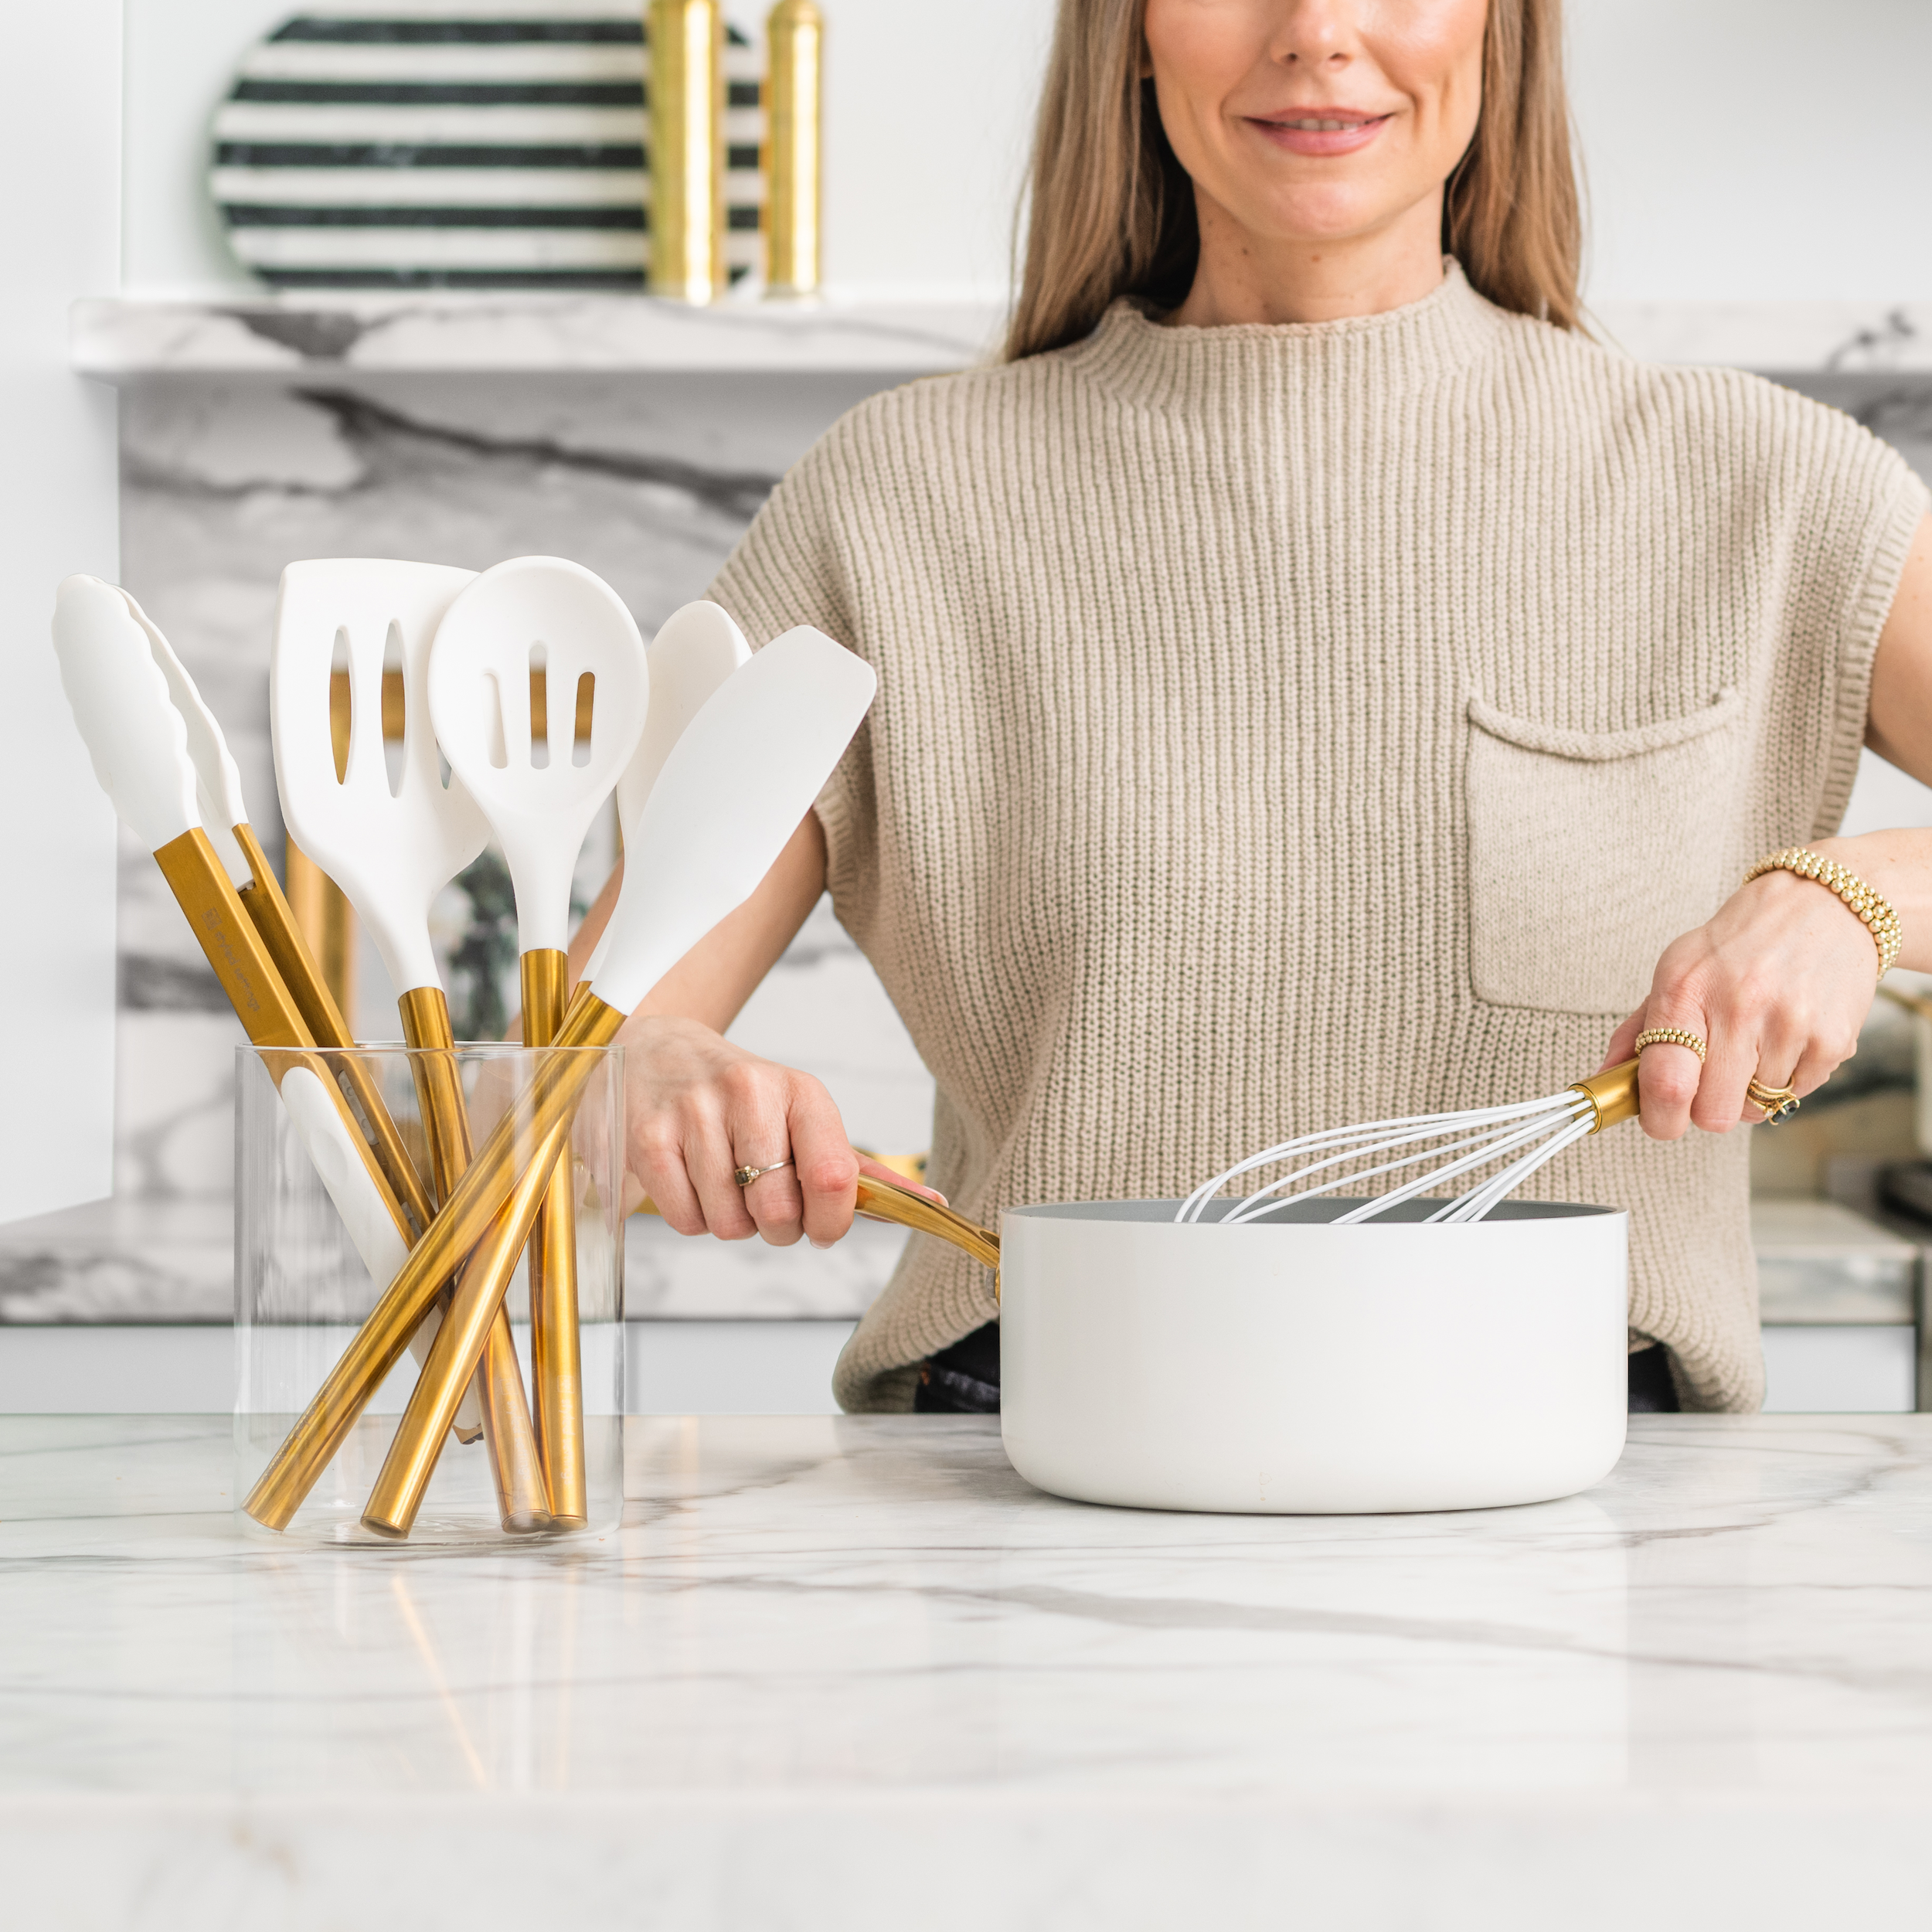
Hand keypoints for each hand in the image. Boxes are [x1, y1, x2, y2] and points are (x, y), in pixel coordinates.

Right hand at [617, 1013, 943, 1245]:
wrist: (659, 1052)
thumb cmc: (743, 1100)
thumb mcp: (804, 1118)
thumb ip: (860, 1169)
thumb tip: (933, 1206)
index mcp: (801, 1091)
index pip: (833, 1178)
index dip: (832, 1222)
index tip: (822, 1227)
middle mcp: (749, 1092)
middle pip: (778, 1211)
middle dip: (777, 1228)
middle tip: (766, 1204)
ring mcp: (694, 1112)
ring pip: (729, 1222)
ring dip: (732, 1222)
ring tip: (724, 1182)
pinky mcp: (647, 1137)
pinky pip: (685, 1220)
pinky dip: (692, 1219)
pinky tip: (692, 1181)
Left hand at [1601, 845, 1882, 1139]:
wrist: (1820, 905)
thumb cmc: (1736, 947)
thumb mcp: (1676, 971)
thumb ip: (1638, 1030)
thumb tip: (1606, 1078)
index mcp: (1685, 992)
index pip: (1666, 1083)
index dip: (1659, 1119)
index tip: (1660, 1119)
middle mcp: (1738, 1008)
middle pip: (1712, 1113)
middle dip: (1705, 1108)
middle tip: (1710, 1078)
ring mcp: (1789, 1026)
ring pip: (1754, 1110)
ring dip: (1748, 1091)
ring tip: (1753, 1044)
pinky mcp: (1832, 1040)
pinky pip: (1795, 1096)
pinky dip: (1786, 1080)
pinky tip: (1785, 1039)